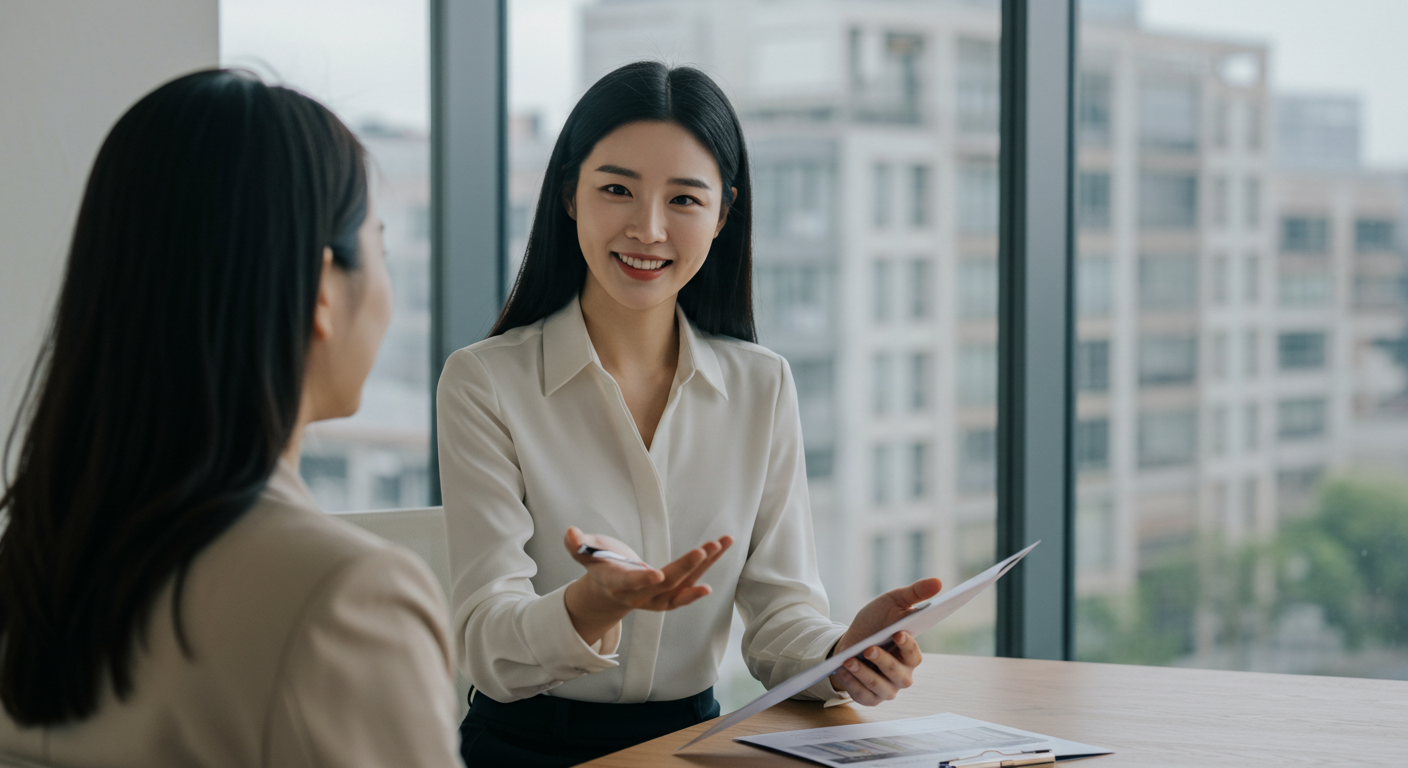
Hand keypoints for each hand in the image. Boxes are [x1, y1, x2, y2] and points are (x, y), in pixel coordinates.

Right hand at [562, 527, 732, 644]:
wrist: (610, 589)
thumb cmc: (600, 565)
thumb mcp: (585, 554)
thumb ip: (577, 546)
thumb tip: (571, 534)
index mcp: (617, 584)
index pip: (631, 584)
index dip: (642, 581)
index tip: (657, 575)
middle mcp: (641, 594)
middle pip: (666, 585)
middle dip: (685, 568)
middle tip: (702, 551)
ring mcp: (659, 595)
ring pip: (685, 583)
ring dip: (705, 564)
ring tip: (720, 543)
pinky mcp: (672, 591)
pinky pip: (693, 579)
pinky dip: (708, 566)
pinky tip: (721, 549)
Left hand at [828, 577, 941, 705]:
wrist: (850, 642)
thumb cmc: (875, 623)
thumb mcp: (892, 603)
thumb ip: (915, 593)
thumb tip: (939, 581)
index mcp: (911, 655)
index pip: (914, 654)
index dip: (907, 645)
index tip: (898, 633)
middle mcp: (902, 675)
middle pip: (898, 674)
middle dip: (883, 662)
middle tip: (869, 648)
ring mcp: (886, 689)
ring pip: (880, 688)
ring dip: (863, 674)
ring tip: (848, 661)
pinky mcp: (869, 698)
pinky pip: (863, 696)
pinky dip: (851, 684)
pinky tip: (841, 670)